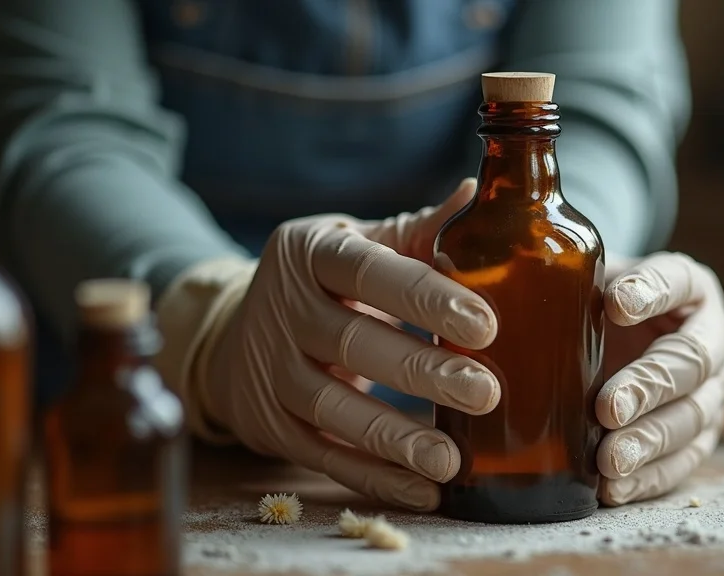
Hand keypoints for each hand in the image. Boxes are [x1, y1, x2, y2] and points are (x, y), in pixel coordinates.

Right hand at [198, 179, 501, 510]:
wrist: (237, 330)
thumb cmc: (326, 279)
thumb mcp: (358, 241)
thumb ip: (419, 230)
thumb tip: (483, 195)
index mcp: (311, 253)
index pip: (369, 271)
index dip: (425, 298)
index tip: (486, 325)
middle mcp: (283, 309)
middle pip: (354, 343)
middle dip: (422, 371)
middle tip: (486, 392)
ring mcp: (271, 371)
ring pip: (332, 408)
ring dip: (395, 438)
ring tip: (453, 459)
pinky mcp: (270, 424)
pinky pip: (323, 455)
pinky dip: (374, 477)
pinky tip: (425, 490)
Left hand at [594, 253, 723, 505]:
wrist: (634, 341)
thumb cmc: (611, 307)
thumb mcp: (601, 282)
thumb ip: (579, 278)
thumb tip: (530, 277)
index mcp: (692, 287)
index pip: (679, 281)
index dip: (652, 292)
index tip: (616, 304)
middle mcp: (714, 337)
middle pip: (692, 362)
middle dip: (649, 386)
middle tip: (608, 407)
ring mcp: (717, 391)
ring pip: (692, 419)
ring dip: (649, 441)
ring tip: (609, 460)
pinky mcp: (704, 436)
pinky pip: (683, 462)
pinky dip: (648, 478)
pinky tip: (612, 488)